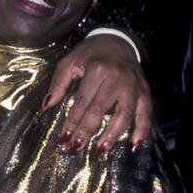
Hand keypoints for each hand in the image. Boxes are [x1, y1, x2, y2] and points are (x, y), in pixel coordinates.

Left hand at [42, 34, 151, 154]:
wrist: (118, 40)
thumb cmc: (90, 54)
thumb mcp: (69, 62)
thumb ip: (58, 84)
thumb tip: (45, 108)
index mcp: (97, 69)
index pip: (82, 102)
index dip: (72, 123)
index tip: (63, 140)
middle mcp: (117, 78)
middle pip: (100, 110)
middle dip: (87, 132)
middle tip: (76, 149)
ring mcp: (133, 85)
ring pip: (125, 114)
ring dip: (112, 135)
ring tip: (100, 151)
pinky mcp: (145, 91)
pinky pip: (146, 113)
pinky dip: (143, 130)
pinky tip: (134, 146)